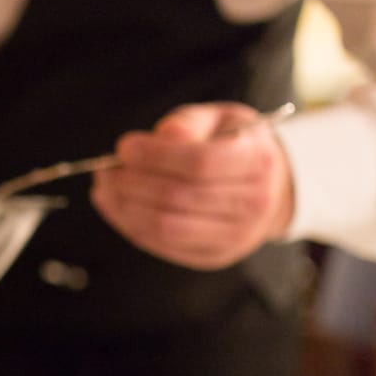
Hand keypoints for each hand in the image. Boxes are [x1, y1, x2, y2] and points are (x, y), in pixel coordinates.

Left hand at [89, 102, 294, 269]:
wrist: (271, 188)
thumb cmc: (234, 146)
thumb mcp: (219, 119)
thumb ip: (188, 123)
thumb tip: (161, 136)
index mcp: (257, 162)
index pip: (200, 163)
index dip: (155, 155)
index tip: (124, 146)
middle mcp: (253, 204)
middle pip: (178, 198)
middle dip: (130, 183)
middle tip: (105, 169)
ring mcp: (235, 237)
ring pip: (166, 227)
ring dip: (124, 208)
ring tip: (105, 188)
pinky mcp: (214, 256)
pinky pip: (163, 246)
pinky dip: (131, 226)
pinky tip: (116, 207)